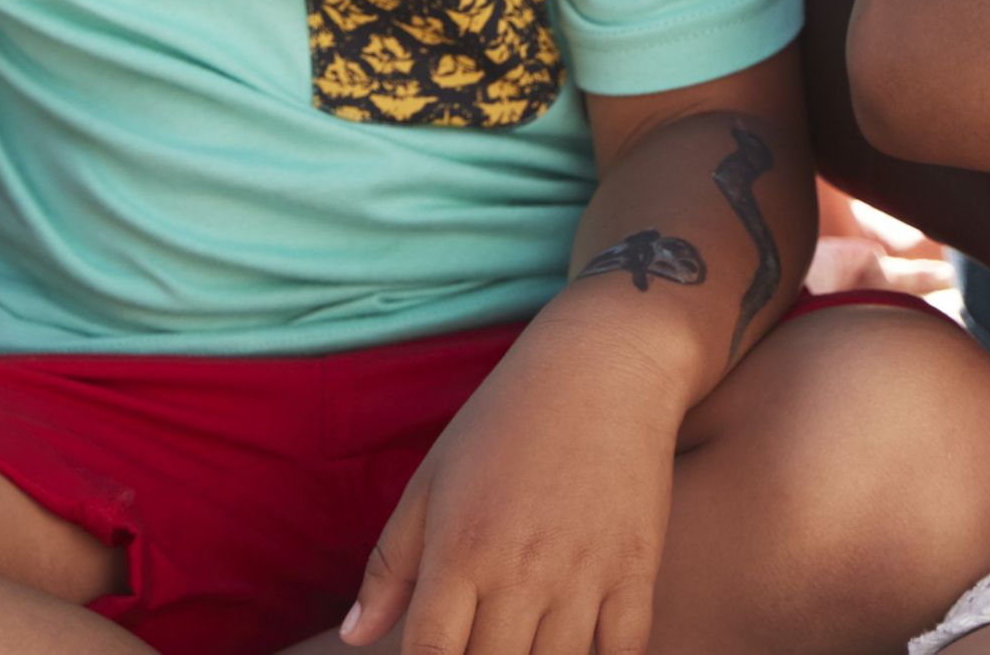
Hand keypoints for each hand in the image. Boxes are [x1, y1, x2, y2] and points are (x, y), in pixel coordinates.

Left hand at [342, 298, 696, 651]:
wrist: (604, 364)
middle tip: (486, 645)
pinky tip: (585, 647)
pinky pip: (625, 651)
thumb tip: (354, 636)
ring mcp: (582, 573)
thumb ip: (390, 566)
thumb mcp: (433, 481)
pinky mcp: (636, 567)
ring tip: (527, 644)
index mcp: (459, 551)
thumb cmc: (505, 421)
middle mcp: (519, 571)